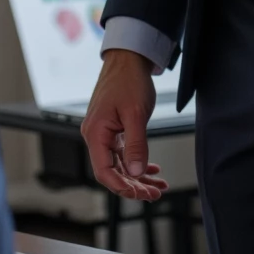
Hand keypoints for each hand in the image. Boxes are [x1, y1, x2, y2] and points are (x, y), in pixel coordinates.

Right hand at [81, 50, 169, 200]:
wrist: (128, 58)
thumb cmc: (129, 80)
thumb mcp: (135, 114)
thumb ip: (135, 145)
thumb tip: (135, 173)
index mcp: (95, 133)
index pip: (104, 171)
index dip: (121, 187)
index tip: (140, 195)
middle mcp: (96, 136)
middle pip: (112, 171)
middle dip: (134, 185)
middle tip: (155, 193)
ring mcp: (104, 133)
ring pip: (120, 164)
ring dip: (138, 176)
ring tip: (158, 186)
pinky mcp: (113, 129)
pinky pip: (123, 152)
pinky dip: (137, 162)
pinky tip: (151, 169)